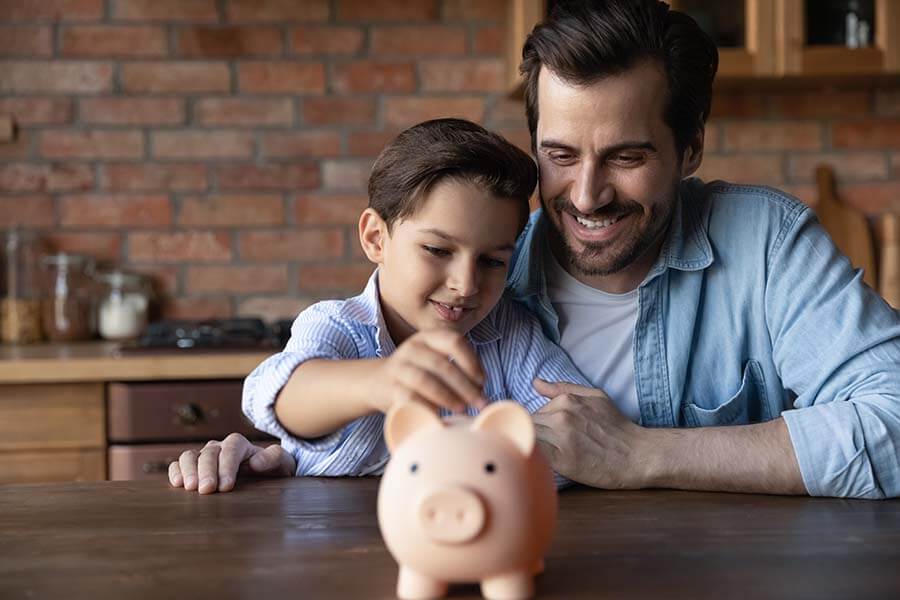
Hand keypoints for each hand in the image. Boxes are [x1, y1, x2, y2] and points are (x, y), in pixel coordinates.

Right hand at [168, 432, 295, 494]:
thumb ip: (273, 458)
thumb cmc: (273, 469)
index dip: (226, 467)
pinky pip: (179, 464)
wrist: (265, 474)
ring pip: (190, 456)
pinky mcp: (193, 467)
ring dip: (189, 471)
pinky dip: (176, 471)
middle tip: (207, 490)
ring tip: (190, 488)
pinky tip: (177, 484)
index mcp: (239, 443)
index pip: (231, 449)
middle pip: (209, 454)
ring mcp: (204, 456)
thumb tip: (255, 462)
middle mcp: (219, 447)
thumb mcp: (281, 463)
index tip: (226, 486)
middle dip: (207, 471)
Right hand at [371, 329, 486, 413]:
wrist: (378, 382)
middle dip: (465, 386)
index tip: (482, 382)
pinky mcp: (390, 389)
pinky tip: (441, 416)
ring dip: (448, 397)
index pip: (454, 341)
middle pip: (442, 365)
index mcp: (428, 337)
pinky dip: (429, 408)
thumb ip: (457, 368)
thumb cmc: (418, 373)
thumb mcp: (435, 359)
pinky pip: (410, 399)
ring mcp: (398, 368)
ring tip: (462, 409)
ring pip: (425, 381)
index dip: (472, 361)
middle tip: (479, 403)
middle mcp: (412, 348)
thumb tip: (482, 393)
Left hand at [532, 379, 647, 488]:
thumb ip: (562, 388)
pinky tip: (548, 463)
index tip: (546, 436)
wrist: (638, 455)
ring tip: (550, 455)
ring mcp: (561, 438)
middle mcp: (561, 416)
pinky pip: (537, 455)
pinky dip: (537, 458)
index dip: (536, 426)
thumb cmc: (617, 427)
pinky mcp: (563, 460)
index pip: (532, 411)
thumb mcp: (595, 397)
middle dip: (534, 436)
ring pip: (529, 439)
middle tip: (549, 448)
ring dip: (534, 447)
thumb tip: (535, 383)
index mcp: (566, 401)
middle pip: (528, 425)